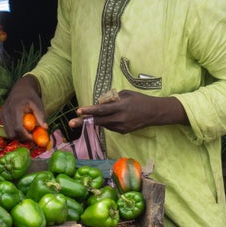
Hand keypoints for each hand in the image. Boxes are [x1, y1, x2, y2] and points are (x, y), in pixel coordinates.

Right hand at [2, 76, 44, 141]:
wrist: (21, 88)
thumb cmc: (31, 97)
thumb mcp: (38, 104)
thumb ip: (41, 116)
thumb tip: (45, 128)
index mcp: (15, 108)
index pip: (18, 128)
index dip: (25, 136)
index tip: (33, 137)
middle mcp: (6, 112)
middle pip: (11, 133)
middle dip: (22, 138)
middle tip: (31, 136)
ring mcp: (2, 114)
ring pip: (8, 133)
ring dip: (18, 135)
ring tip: (27, 131)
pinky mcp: (1, 116)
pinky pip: (6, 129)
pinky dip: (14, 131)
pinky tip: (21, 127)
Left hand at [70, 90, 184, 134]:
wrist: (154, 113)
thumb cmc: (139, 100)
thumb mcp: (126, 94)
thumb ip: (112, 99)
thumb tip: (99, 103)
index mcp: (121, 107)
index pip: (102, 109)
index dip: (90, 111)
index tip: (79, 111)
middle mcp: (120, 119)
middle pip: (98, 121)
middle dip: (84, 122)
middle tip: (71, 123)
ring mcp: (122, 127)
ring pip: (103, 124)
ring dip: (95, 120)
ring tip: (86, 117)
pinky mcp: (123, 131)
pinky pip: (110, 126)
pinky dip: (107, 121)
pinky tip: (109, 117)